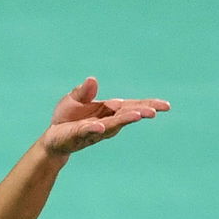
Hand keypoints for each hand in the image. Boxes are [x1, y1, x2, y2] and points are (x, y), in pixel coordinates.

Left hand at [42, 77, 170, 154]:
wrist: (53, 138)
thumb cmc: (67, 117)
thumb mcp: (74, 99)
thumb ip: (84, 91)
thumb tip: (92, 79)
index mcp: (109, 110)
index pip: (132, 106)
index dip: (149, 105)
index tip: (166, 106)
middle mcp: (106, 121)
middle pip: (126, 115)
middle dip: (141, 112)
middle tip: (155, 112)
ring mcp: (94, 129)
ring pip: (111, 124)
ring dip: (124, 120)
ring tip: (137, 116)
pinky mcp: (79, 134)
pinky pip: (88, 131)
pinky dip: (94, 128)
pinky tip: (99, 126)